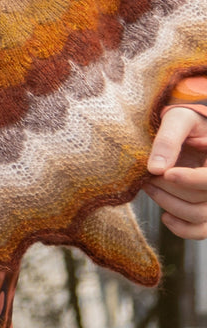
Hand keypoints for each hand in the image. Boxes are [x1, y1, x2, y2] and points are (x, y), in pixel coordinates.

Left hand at [145, 106, 206, 237]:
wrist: (187, 129)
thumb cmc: (184, 121)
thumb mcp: (177, 119)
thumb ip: (168, 140)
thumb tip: (155, 169)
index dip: (190, 179)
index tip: (165, 174)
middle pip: (202, 200)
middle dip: (170, 189)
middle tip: (147, 176)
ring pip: (199, 216)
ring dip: (169, 205)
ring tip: (149, 186)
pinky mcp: (205, 209)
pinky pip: (201, 230)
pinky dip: (183, 229)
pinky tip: (165, 216)